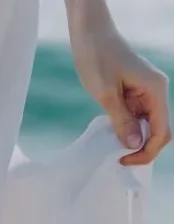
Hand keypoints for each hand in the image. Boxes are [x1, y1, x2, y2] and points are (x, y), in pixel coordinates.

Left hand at [70, 22, 171, 165]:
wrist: (90, 34)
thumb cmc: (97, 58)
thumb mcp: (106, 94)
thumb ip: (122, 121)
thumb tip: (136, 144)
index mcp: (155, 90)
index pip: (162, 131)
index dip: (146, 151)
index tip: (123, 160)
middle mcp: (156, 91)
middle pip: (158, 131)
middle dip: (142, 148)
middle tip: (118, 158)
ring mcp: (147, 92)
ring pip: (148, 126)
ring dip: (133, 139)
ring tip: (112, 147)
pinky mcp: (135, 93)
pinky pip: (137, 117)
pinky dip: (127, 129)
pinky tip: (112, 134)